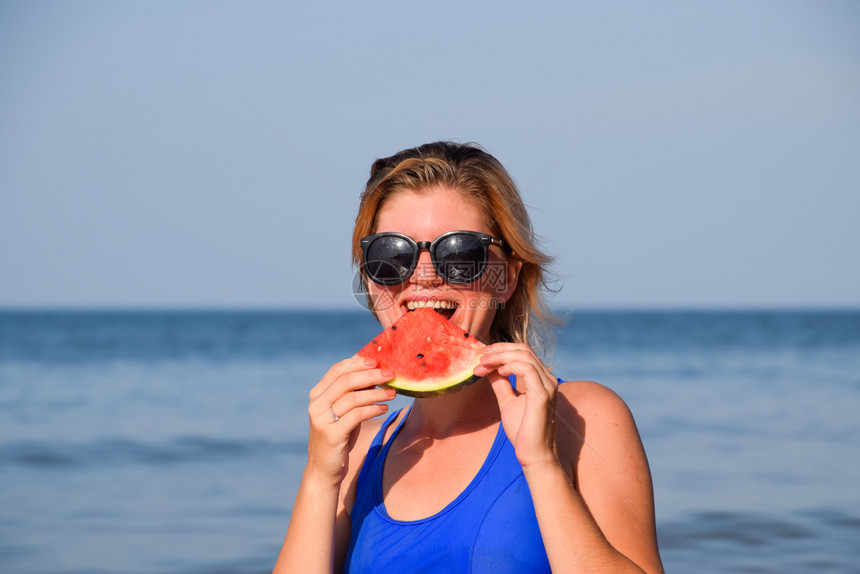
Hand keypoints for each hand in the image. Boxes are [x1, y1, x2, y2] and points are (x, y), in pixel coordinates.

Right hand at [306, 356, 395, 484]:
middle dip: (371, 375)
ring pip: (352, 397)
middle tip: (390, 374)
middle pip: (346, 380)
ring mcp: (321, 419)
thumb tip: (375, 373)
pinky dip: (373, 409)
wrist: (324, 469)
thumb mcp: (344, 411)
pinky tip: (384, 409)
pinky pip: (356, 415)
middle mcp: (316, 404)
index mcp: (318, 394)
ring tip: (393, 393)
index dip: (357, 362)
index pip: (337, 370)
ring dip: (376, 393)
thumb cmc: (339, 436)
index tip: (377, 360)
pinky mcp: (331, 434)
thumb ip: (353, 392)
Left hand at [473, 343, 558, 468]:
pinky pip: (528, 369)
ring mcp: (547, 386)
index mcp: (541, 379)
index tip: (481, 356)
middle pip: (524, 349)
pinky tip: (498, 371)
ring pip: (525, 356)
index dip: (501, 350)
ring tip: (483, 364)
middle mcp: (547, 379)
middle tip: (480, 356)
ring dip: (500, 357)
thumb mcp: (507, 401)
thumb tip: (488, 367)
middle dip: (499, 350)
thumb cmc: (522, 431)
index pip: (522, 352)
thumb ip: (500, 383)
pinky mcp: (542, 395)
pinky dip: (510, 365)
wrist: (532, 454)